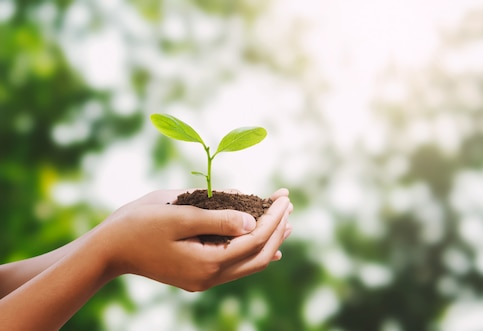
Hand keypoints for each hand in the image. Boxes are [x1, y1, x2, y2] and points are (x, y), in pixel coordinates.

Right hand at [95, 188, 292, 290]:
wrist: (108, 250)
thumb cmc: (139, 225)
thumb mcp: (178, 216)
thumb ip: (218, 219)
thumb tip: (252, 222)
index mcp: (208, 262)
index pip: (255, 240)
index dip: (274, 218)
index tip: (285, 197)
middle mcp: (210, 276)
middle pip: (258, 255)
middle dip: (277, 228)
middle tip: (287, 203)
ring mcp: (204, 279)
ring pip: (249, 263)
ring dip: (269, 240)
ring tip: (285, 220)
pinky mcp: (198, 275)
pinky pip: (235, 266)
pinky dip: (253, 251)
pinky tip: (266, 244)